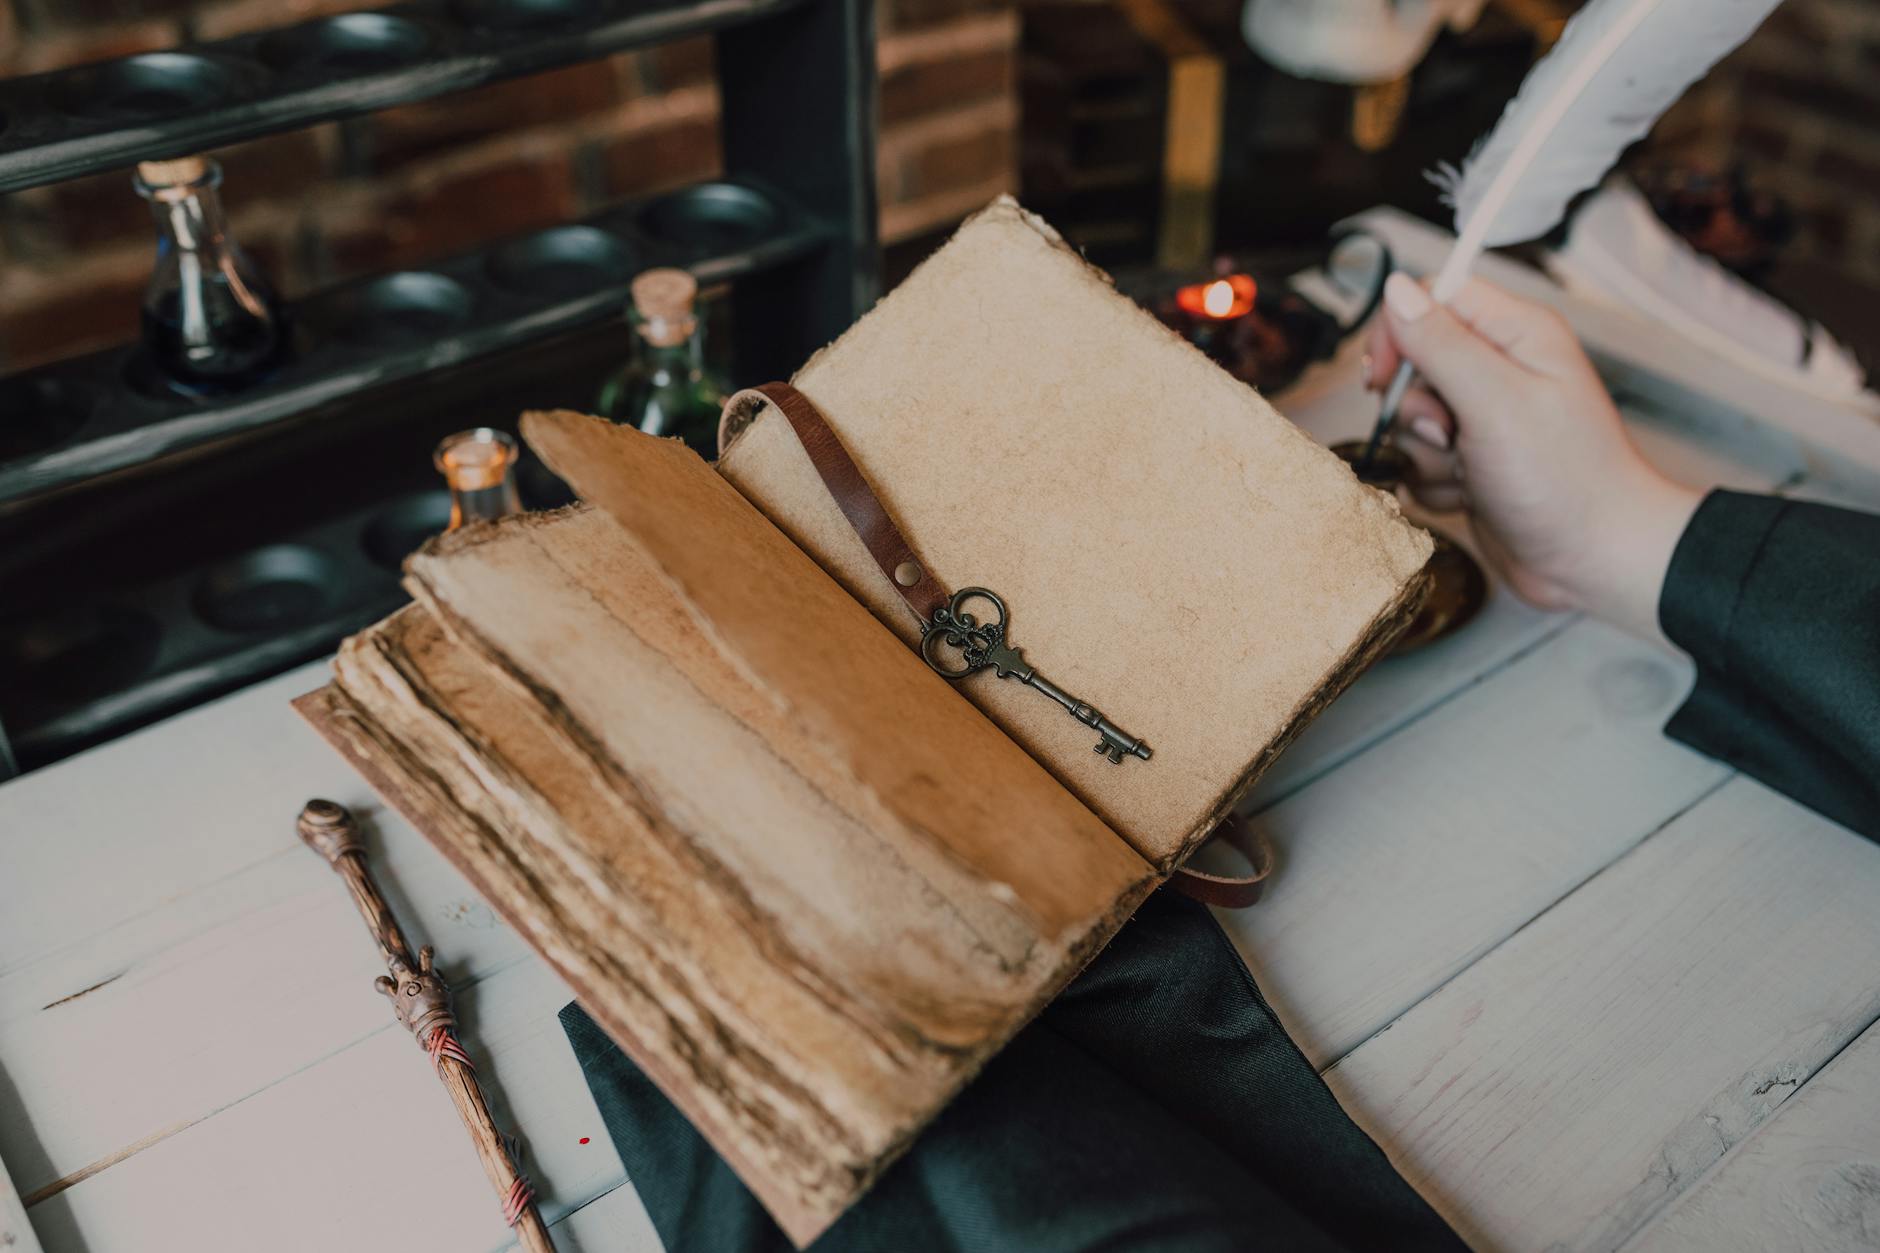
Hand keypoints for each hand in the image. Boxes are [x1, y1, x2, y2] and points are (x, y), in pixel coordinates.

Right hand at [1364, 273, 1702, 643]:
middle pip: (1414, 364)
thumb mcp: (1496, 401)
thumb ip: (1441, 343)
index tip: (1385, 375)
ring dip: (1426, 454)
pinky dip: (1435, 484)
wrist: (1595, 561)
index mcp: (1517, 335)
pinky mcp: (1472, 463)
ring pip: (1412, 420)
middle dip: (1414, 408)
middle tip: (1447, 434)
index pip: (1433, 299)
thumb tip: (1396, 288)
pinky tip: (1469, 497)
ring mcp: (1485, 420)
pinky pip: (1421, 463)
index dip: (1400, 331)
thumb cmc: (1566, 480)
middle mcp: (1500, 371)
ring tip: (1469, 473)